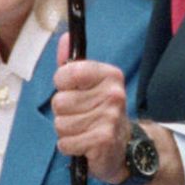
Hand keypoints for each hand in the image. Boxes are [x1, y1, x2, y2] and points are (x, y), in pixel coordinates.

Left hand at [51, 35, 133, 183]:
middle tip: (82, 116)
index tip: (74, 91)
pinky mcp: (103, 141)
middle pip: (59, 102)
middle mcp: (114, 94)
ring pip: (60, 124)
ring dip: (67, 131)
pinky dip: (70, 147)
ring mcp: (110, 118)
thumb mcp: (88, 85)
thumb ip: (72, 63)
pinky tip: (85, 144)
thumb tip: (65, 38)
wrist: (124, 147)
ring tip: (84, 130)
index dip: (62, 85)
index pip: (67, 73)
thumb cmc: (99, 112)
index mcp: (110, 75)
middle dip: (64, 113)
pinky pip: (66, 143)